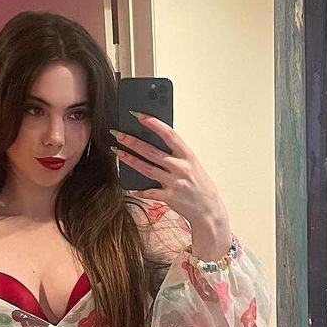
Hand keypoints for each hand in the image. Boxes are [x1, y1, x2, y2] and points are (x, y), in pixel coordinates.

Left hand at [110, 113, 230, 254]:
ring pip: (147, 169)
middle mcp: (181, 167)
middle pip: (152, 151)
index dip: (152, 123)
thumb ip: (175, 155)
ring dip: (130, 160)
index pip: (168, 134)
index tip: (138, 115)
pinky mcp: (169, 198)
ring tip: (117, 152)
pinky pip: (150, 192)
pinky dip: (139, 190)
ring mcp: (175, 183)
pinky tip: (130, 186)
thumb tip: (153, 143)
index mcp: (188, 155)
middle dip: (132, 141)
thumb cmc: (199, 185)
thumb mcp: (192, 165)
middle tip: (118, 134)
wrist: (209, 210)